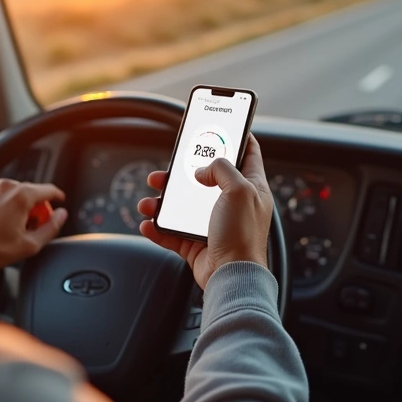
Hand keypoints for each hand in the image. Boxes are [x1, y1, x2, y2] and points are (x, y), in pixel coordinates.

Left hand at [0, 179, 67, 273]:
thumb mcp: (29, 244)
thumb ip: (51, 228)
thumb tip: (61, 215)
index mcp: (21, 196)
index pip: (47, 190)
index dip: (56, 195)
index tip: (59, 199)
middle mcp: (3, 185)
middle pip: (26, 191)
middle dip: (31, 206)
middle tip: (29, 225)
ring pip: (6, 192)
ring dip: (10, 204)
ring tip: (5, 225)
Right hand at [137, 134, 272, 288]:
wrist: (232, 277)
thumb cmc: (243, 236)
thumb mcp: (238, 189)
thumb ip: (221, 169)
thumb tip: (203, 170)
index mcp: (251, 188)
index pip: (248, 154)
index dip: (237, 136)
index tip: (224, 125)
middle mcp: (233, 204)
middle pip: (205, 179)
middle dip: (182, 173)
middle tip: (168, 168)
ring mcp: (213, 224)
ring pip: (183, 206)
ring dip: (162, 202)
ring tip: (150, 201)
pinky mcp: (197, 243)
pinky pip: (172, 232)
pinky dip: (158, 228)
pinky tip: (149, 223)